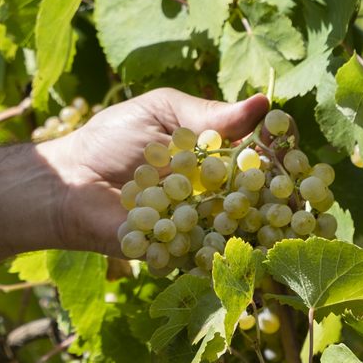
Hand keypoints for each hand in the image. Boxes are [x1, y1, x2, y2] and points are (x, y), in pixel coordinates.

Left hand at [38, 89, 268, 255]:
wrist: (68, 179)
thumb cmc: (111, 139)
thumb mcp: (160, 112)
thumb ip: (207, 114)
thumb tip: (263, 104)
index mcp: (215, 157)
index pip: (258, 155)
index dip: (278, 152)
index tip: (289, 145)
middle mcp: (213, 194)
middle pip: (258, 198)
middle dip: (279, 197)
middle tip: (294, 192)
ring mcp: (198, 227)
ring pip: (239, 232)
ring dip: (257, 229)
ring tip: (275, 225)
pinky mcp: (179, 254)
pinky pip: (206, 258)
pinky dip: (220, 255)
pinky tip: (234, 251)